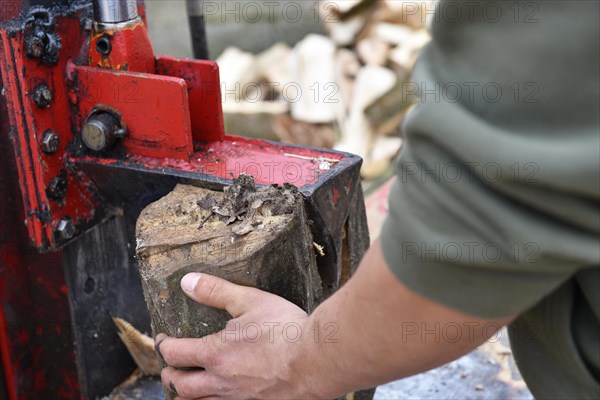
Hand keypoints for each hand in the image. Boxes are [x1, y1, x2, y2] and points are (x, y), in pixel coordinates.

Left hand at [156, 273, 323, 399]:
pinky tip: (218, 394)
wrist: (316, 360)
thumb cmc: (285, 329)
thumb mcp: (250, 300)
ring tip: (187, 385)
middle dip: (169, 375)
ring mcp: (236, 398)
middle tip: (171, 365)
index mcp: (214, 354)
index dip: (163, 345)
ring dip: (186, 394)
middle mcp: (220, 382)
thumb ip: (215, 291)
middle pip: (179, 386)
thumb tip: (187, 282)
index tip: (163, 338)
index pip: (174, 353)